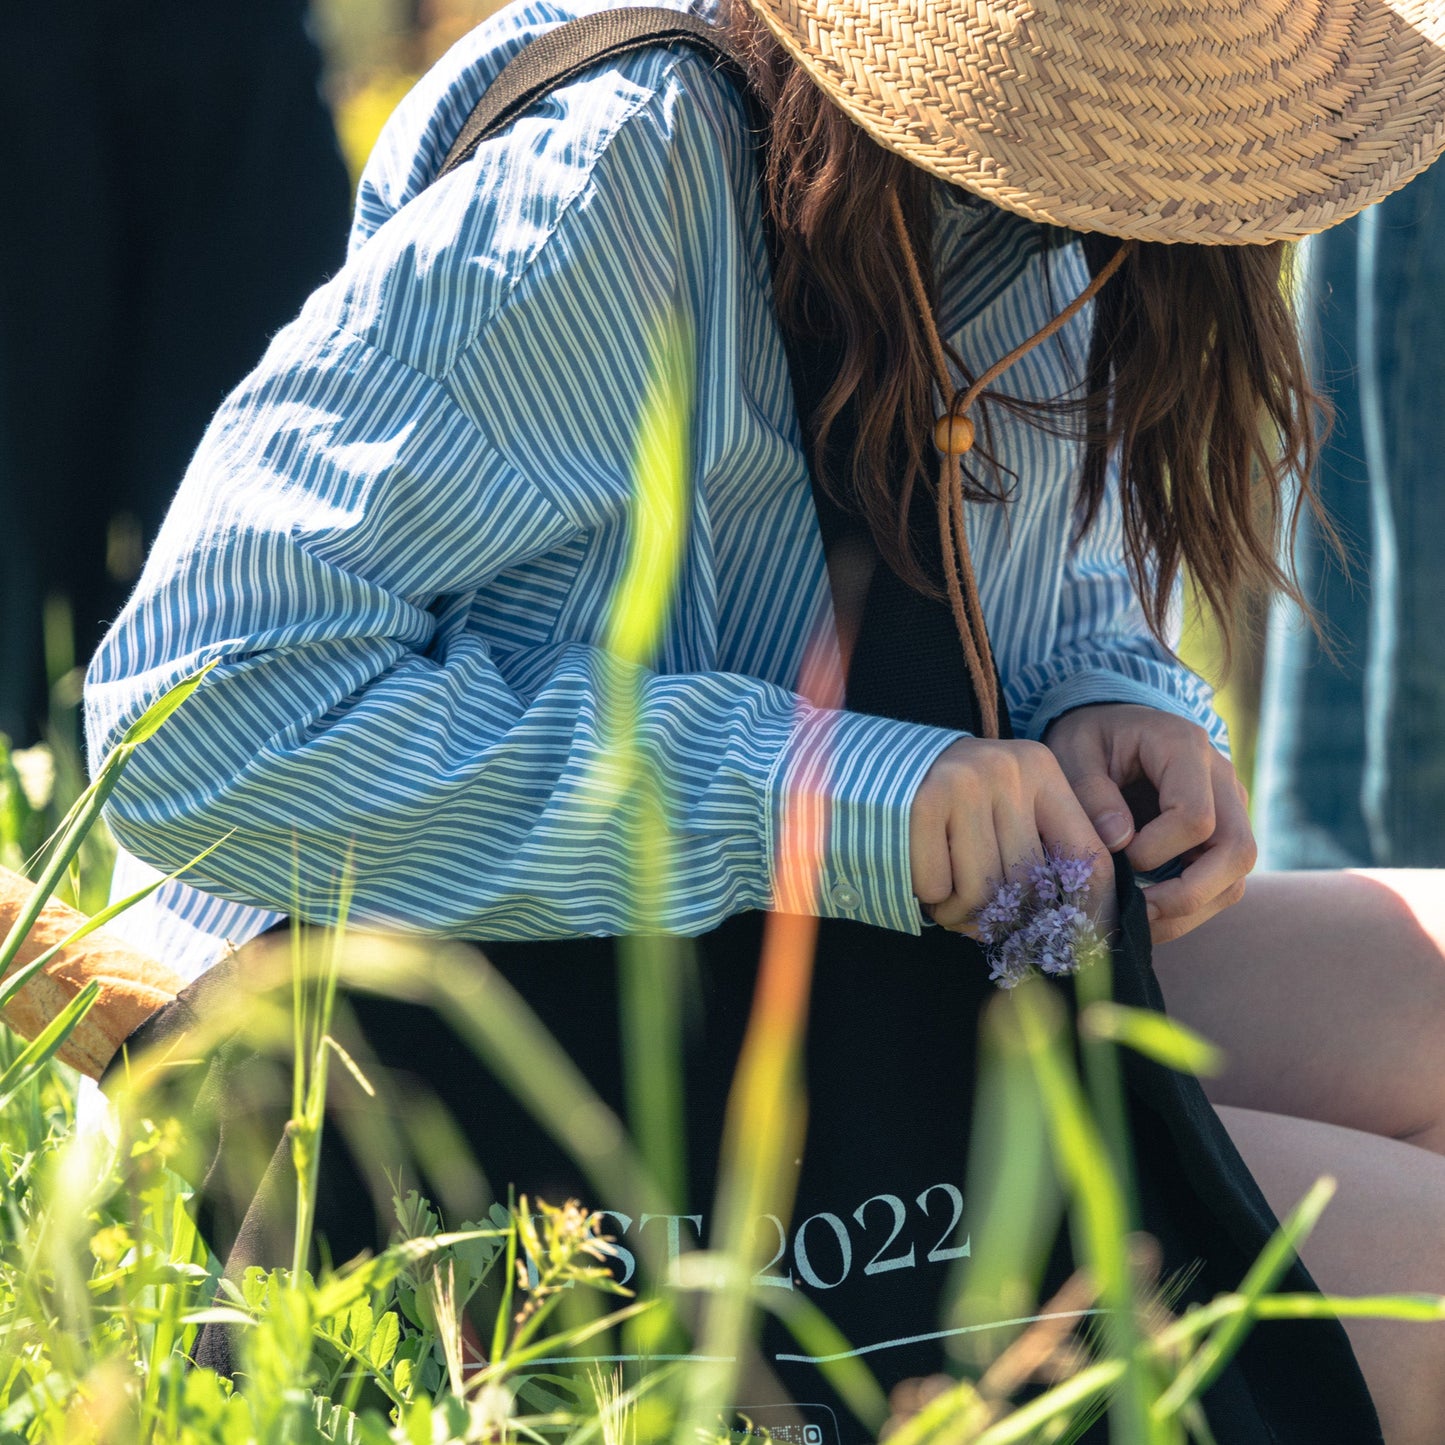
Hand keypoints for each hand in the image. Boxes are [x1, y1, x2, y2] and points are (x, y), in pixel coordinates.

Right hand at [909, 738, 1116, 935]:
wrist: (879, 766)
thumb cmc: (954, 798)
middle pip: (1030, 884)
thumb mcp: (1006, 800)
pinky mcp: (921, 805)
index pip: (1085, 854)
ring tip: (948, 899)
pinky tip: (922, 879)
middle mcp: (1007, 771)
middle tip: (984, 918)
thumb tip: (1083, 925)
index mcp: (1041, 769)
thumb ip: (1042, 845)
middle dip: (1006, 917)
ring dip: (963, 913)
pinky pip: (939, 888)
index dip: (1089, 910)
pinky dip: (930, 898)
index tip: (1081, 943)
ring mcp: (963, 785)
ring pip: (983, 892)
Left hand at [1043, 704, 1255, 943]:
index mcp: (1185, 746)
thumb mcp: (1072, 751)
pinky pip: (1224, 882)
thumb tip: (1119, 843)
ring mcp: (1231, 807)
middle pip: (1237, 851)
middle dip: (1188, 894)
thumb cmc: (1089, 739)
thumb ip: (1090, 792)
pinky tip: (1149, 914)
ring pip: (1237, 874)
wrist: (1111, 727)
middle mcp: (1222, 777)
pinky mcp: (1225, 832)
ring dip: (1192, 909)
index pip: (1196, 817)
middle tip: (1138, 914)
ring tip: (1139, 922)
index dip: (1155, 851)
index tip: (1114, 857)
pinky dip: (1191, 907)